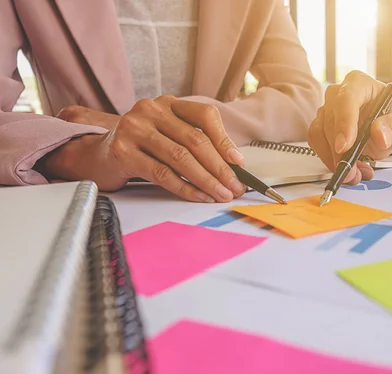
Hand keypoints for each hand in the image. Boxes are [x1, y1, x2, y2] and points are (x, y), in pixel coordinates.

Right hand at [42, 95, 246, 202]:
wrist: (97, 156)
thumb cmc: (141, 148)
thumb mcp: (168, 136)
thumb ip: (195, 143)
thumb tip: (233, 165)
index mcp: (168, 103)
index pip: (204, 115)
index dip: (225, 139)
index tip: (239, 162)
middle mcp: (151, 110)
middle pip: (195, 140)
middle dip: (220, 167)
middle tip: (235, 186)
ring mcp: (134, 129)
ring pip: (180, 158)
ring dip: (206, 180)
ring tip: (221, 194)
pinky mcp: (123, 151)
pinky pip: (162, 174)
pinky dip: (185, 188)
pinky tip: (199, 196)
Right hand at [308, 71, 391, 184]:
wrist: (388, 127)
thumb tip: (379, 134)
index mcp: (359, 84)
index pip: (346, 99)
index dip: (344, 123)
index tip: (345, 147)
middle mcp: (338, 94)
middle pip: (329, 119)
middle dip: (338, 151)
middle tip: (352, 172)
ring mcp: (328, 110)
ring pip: (319, 133)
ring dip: (332, 159)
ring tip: (354, 174)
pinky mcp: (322, 127)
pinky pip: (317, 144)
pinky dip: (329, 160)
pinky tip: (348, 169)